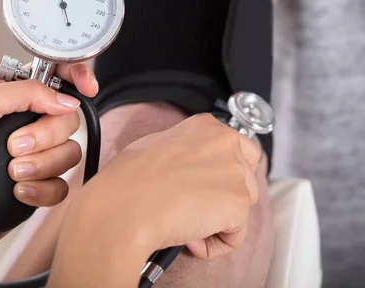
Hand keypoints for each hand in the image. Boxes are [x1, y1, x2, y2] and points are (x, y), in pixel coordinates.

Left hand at [0, 63, 97, 259]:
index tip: (87, 88)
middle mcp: (27, 124)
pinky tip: (17, 192)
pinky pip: (63, 185)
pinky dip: (40, 190)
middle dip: (44, 135)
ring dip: (40, 165)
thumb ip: (23, 92)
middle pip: (68, 118)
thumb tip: (64, 100)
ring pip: (70, 153)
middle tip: (13, 147)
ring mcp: (36, 156)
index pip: (56, 77)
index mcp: (12, 98)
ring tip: (10, 172)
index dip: (77, 78)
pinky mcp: (39, 185)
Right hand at [117, 114, 260, 259]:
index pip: (240, 150)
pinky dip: (215, 244)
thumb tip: (188, 168)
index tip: (205, 186)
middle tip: (191, 207)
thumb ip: (185, 152)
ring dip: (217, 221)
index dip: (222, 174)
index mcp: (206, 127)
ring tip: (184, 224)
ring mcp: (235, 174)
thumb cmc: (129, 177)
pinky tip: (189, 240)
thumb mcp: (156, 145)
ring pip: (240, 208)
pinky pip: (235, 236)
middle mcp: (226, 145)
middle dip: (222, 197)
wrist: (126, 204)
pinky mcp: (237, 205)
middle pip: (245, 179)